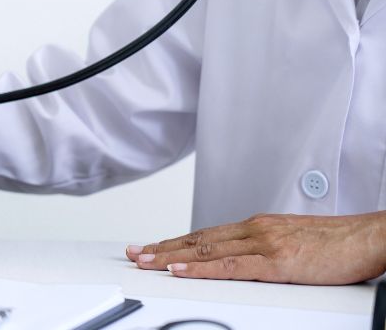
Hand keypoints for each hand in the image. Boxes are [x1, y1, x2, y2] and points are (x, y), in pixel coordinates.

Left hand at [126, 212, 385, 284]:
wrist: (370, 237)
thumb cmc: (338, 243)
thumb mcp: (291, 241)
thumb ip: (264, 248)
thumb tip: (242, 259)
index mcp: (257, 226)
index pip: (206, 234)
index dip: (174, 241)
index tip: (150, 247)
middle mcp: (255, 230)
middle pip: (198, 239)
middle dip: (161, 246)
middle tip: (133, 253)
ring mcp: (264, 244)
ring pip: (206, 249)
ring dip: (170, 255)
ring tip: (144, 261)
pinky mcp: (276, 262)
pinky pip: (230, 266)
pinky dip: (200, 268)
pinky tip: (179, 269)